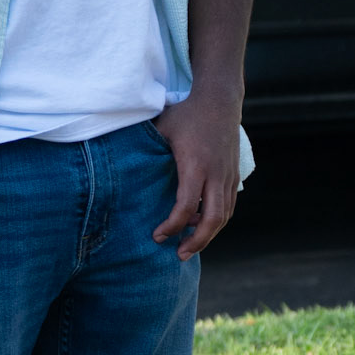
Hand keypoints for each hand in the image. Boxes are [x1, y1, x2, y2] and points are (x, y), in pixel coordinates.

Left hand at [150, 89, 242, 258]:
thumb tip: (120, 166)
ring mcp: (228, 175)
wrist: (220, 99)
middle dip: (197, 242)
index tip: (158, 236)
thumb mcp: (162, 128)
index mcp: (195, 165)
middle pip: (213, 219)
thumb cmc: (187, 113)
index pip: (186, 206)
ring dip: (208, 234)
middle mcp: (216, 174)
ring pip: (224, 215)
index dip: (172, 226)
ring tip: (188, 245)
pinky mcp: (234, 174)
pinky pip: (229, 205)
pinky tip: (200, 224)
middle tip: (179, 255)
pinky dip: (216, 219)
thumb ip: (146, 148)